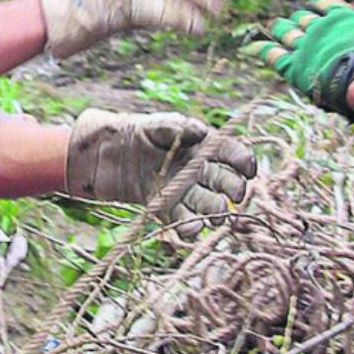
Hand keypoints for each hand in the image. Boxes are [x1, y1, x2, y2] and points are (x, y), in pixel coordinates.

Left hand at [65, 109, 256, 220]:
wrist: (105, 152)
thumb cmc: (136, 132)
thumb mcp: (157, 125)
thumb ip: (179, 128)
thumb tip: (201, 131)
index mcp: (202, 146)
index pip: (230, 153)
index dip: (243, 161)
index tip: (248, 168)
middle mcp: (198, 171)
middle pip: (225, 182)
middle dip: (234, 190)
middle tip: (235, 195)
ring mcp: (183, 191)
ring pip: (208, 204)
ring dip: (215, 212)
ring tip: (216, 216)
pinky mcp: (165, 207)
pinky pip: (182, 219)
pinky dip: (188, 226)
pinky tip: (193, 228)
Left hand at [242, 0, 353, 119]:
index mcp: (342, 18)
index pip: (326, 4)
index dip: (320, 4)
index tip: (315, 5)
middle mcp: (320, 26)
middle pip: (304, 19)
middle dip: (298, 19)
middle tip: (292, 19)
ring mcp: (305, 44)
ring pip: (288, 33)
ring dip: (281, 29)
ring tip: (276, 26)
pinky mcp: (294, 65)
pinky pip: (274, 55)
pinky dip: (264, 49)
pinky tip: (254, 46)